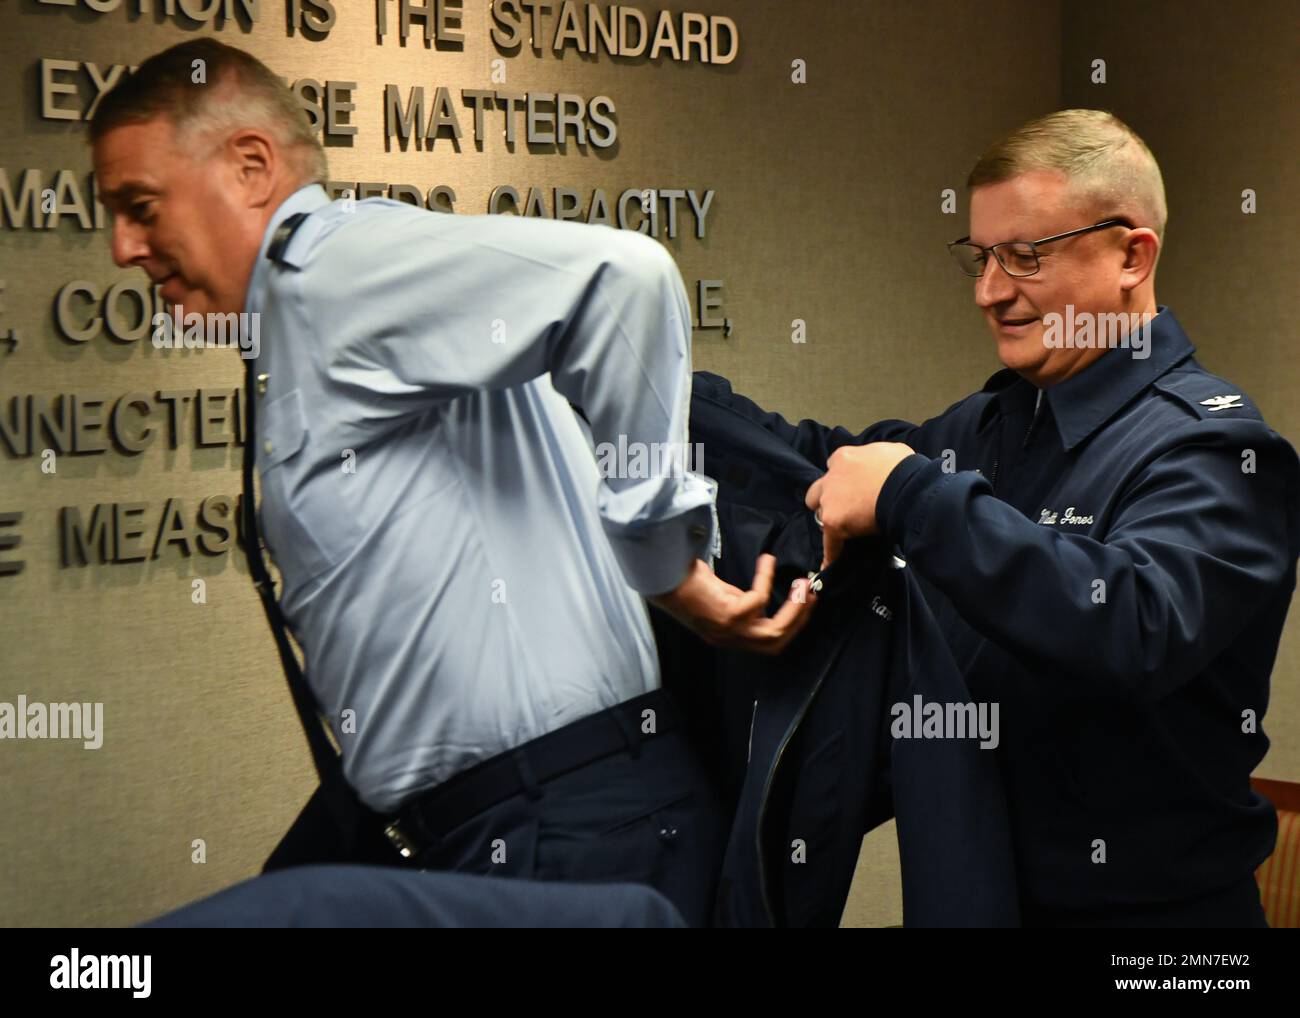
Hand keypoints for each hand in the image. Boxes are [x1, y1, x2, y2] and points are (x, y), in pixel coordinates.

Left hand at [648, 554, 815, 655]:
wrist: (659, 578)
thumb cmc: (683, 584)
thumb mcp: (717, 599)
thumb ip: (738, 603)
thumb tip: (759, 598)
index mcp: (728, 636)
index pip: (768, 642)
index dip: (791, 624)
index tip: (803, 600)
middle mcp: (729, 638)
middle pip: (776, 642)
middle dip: (800, 619)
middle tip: (812, 594)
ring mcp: (729, 629)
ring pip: (774, 631)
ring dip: (794, 608)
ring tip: (803, 586)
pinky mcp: (727, 615)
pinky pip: (758, 599)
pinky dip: (767, 579)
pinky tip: (767, 562)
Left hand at [804, 442, 914, 566]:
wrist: (907, 489)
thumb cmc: (905, 470)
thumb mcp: (891, 452)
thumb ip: (877, 458)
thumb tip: (885, 465)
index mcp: (844, 457)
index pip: (835, 467)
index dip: (843, 478)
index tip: (854, 486)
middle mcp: (832, 477)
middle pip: (817, 491)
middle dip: (827, 499)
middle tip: (846, 508)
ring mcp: (830, 500)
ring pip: (820, 515)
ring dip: (832, 522)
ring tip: (847, 533)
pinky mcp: (833, 522)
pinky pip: (830, 542)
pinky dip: (832, 553)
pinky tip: (830, 564)